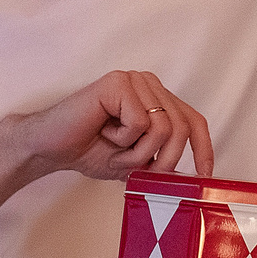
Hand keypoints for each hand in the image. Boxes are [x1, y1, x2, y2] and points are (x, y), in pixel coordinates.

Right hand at [15, 69, 213, 181]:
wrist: (50, 147)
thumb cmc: (89, 150)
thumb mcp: (137, 162)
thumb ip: (162, 163)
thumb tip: (193, 177)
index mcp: (157, 98)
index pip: (193, 120)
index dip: (203, 149)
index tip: (205, 176)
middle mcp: (149, 84)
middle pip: (182, 127)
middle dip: (163, 160)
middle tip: (137, 171)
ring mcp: (133, 80)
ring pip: (163, 128)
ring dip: (138, 153)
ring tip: (115, 151)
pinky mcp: (117, 83)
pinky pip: (140, 123)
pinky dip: (124, 140)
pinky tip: (104, 134)